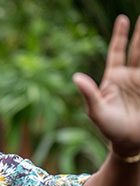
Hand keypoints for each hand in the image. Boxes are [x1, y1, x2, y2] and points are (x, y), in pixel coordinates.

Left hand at [73, 15, 139, 156]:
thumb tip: (75, 77)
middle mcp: (129, 77)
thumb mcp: (97, 112)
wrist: (129, 143)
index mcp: (113, 78)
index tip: (123, 19)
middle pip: (138, 49)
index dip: (120, 36)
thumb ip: (89, 94)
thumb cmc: (110, 129)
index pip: (117, 52)